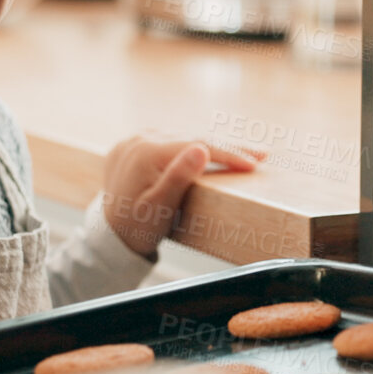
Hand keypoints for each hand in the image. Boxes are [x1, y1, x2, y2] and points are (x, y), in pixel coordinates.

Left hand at [99, 134, 265, 256]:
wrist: (110, 235)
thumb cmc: (137, 226)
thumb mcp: (160, 207)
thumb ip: (179, 176)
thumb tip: (202, 148)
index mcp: (147, 152)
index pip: (198, 145)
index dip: (230, 154)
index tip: (256, 162)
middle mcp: (139, 139)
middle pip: (193, 138)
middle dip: (228, 147)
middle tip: (262, 154)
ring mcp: (134, 140)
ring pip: (182, 138)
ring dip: (212, 145)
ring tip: (243, 153)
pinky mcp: (132, 146)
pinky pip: (168, 141)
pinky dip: (189, 147)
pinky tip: (210, 152)